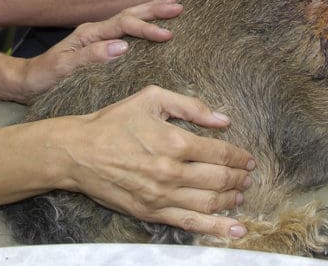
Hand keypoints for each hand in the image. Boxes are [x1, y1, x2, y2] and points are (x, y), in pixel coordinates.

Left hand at [17, 0, 181, 99]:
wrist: (27, 82)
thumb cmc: (43, 78)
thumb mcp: (63, 69)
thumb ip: (91, 56)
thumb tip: (122, 46)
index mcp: (89, 34)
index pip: (123, 25)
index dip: (146, 28)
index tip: (167, 35)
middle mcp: (95, 31)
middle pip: (129, 14)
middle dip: (154, 9)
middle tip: (179, 5)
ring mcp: (98, 37)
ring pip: (129, 18)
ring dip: (151, 11)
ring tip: (173, 4)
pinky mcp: (100, 46)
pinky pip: (126, 30)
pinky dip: (143, 23)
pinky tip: (154, 24)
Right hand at [61, 85, 254, 239]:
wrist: (78, 152)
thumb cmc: (114, 121)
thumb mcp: (152, 99)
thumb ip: (190, 106)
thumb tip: (223, 119)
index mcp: (174, 141)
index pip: (220, 153)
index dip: (239, 157)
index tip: (248, 159)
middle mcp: (171, 171)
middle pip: (219, 179)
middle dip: (239, 179)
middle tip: (247, 177)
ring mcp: (161, 195)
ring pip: (209, 203)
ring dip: (231, 200)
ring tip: (240, 196)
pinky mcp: (150, 213)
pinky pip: (190, 223)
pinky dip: (216, 228)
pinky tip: (235, 229)